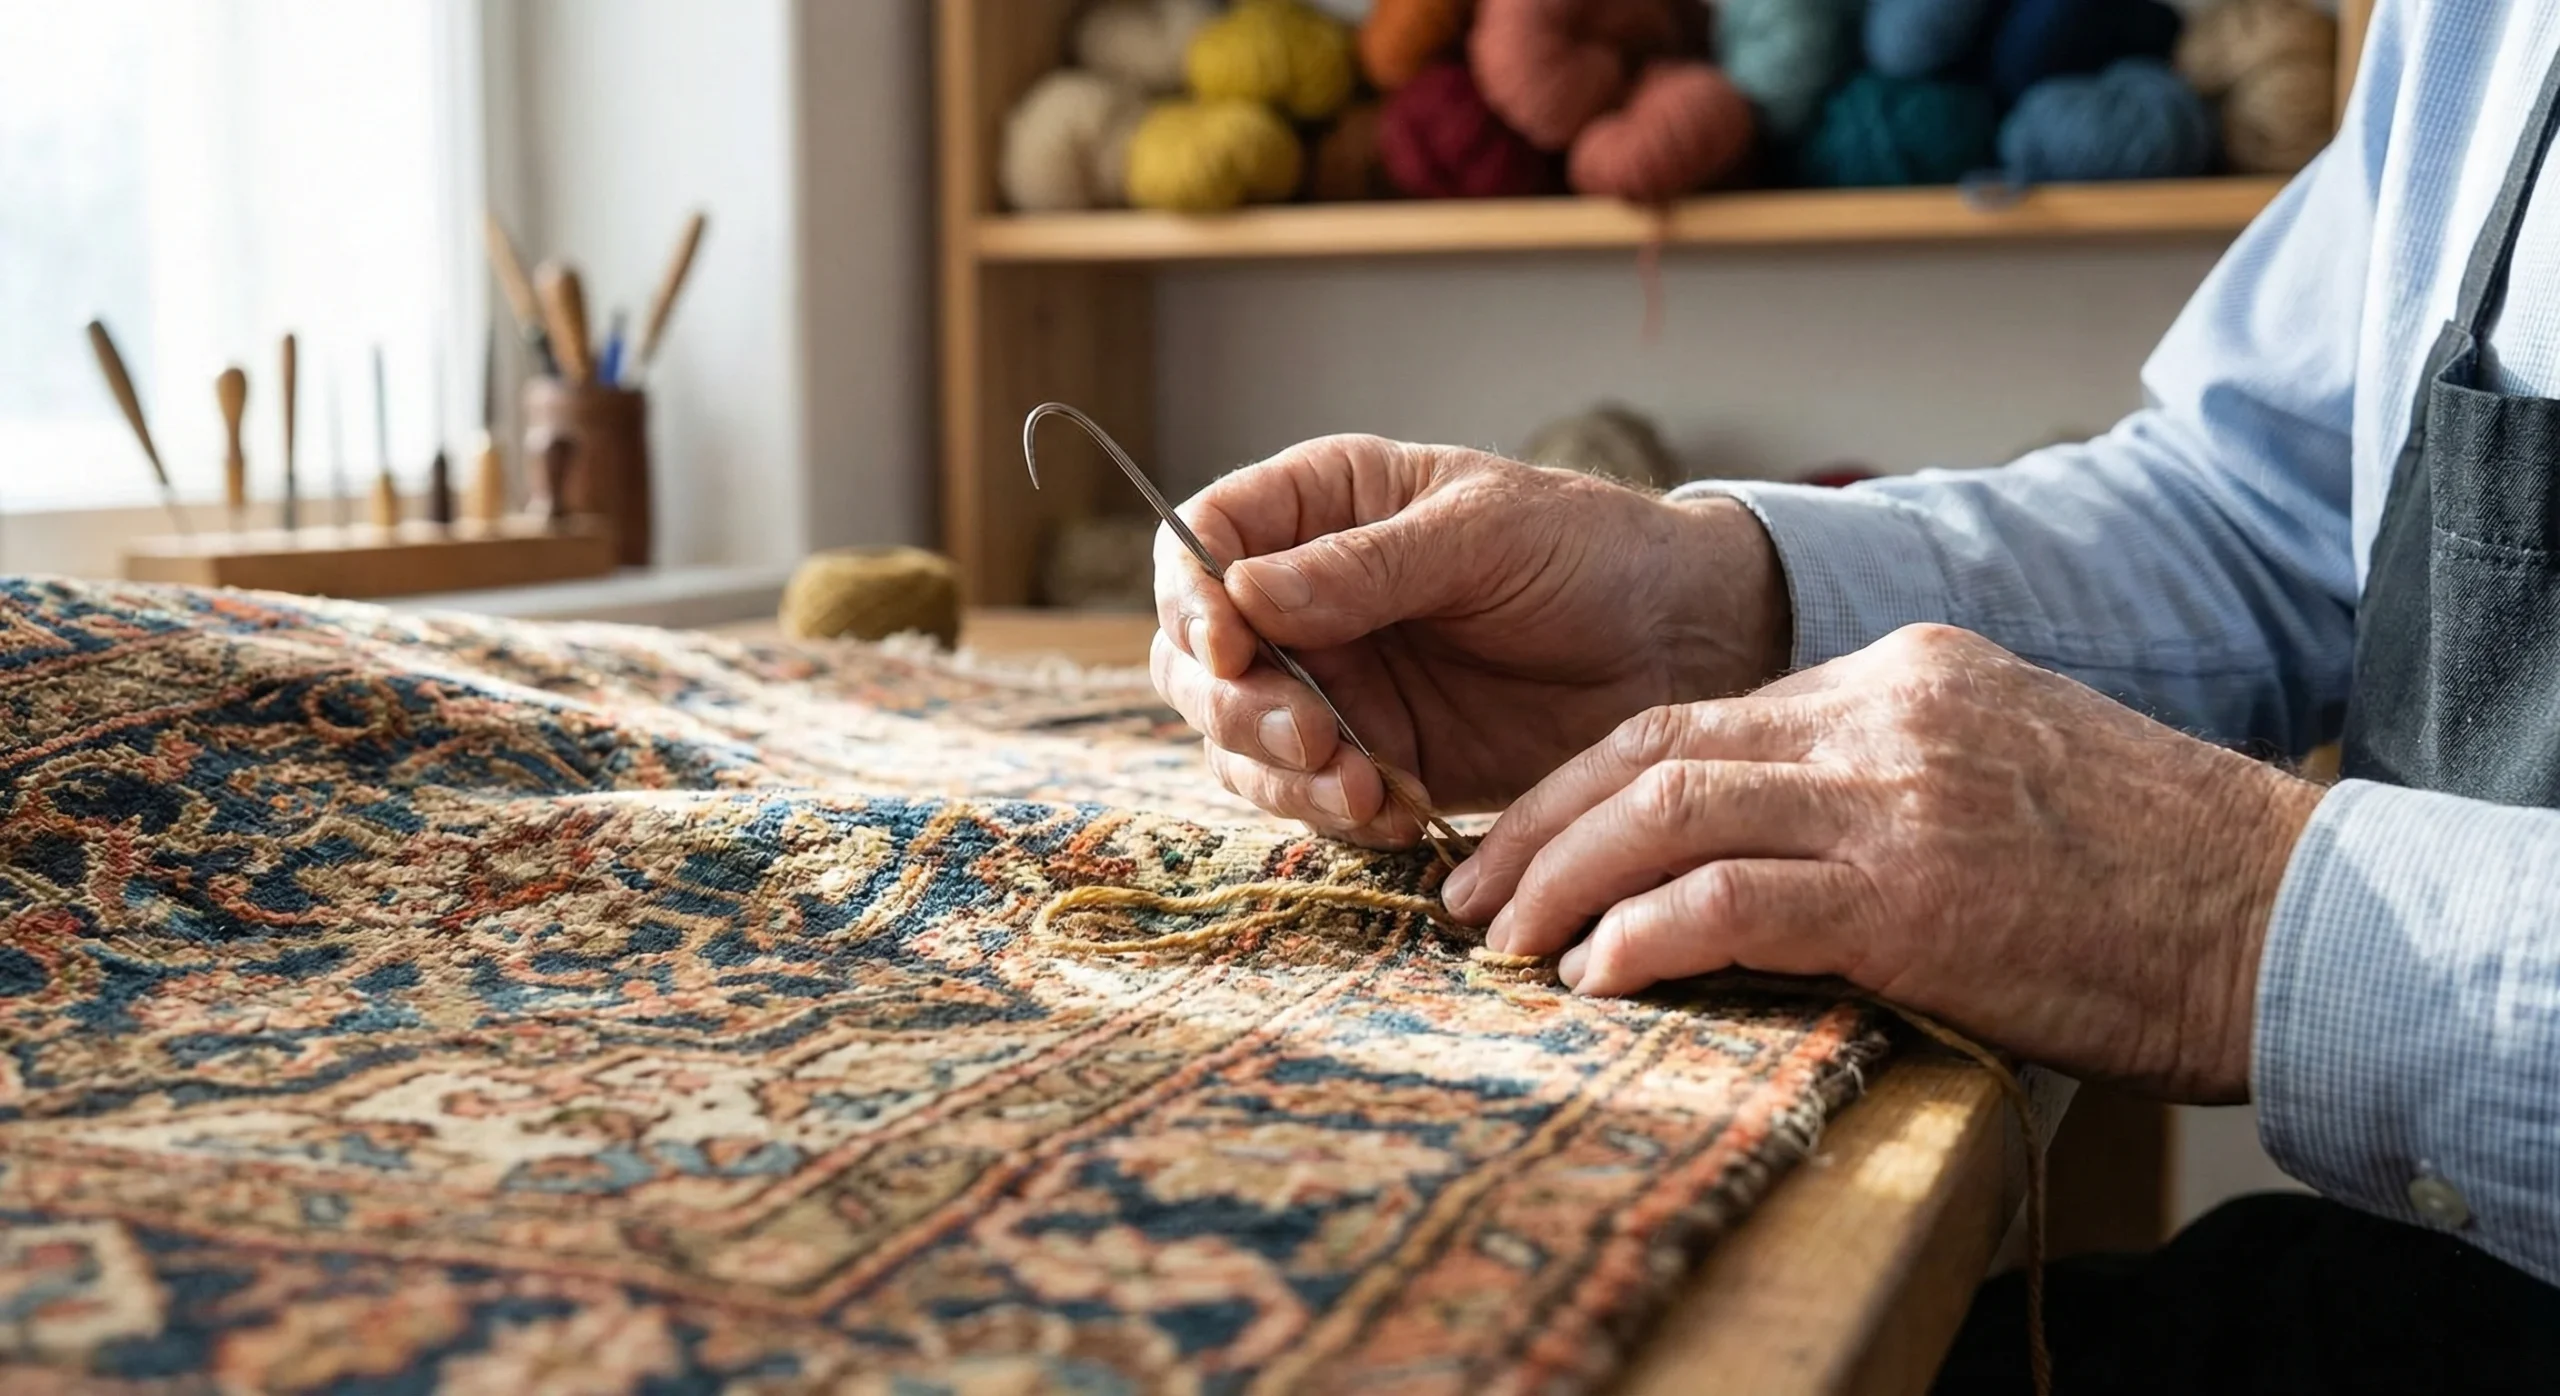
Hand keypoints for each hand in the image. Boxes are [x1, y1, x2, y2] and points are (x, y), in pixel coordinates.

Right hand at [1152, 436, 1788, 844]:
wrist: (1679, 643)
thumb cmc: (1587, 551)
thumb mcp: (1482, 534)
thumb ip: (1365, 567)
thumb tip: (1244, 591)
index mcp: (1321, 506)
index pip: (1201, 542)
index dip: (1192, 599)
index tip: (1232, 648)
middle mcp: (1306, 596)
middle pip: (1197, 656)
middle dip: (1236, 706)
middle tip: (1313, 737)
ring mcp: (1335, 681)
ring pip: (1239, 739)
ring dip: (1280, 774)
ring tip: (1363, 790)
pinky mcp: (1373, 756)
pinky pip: (1310, 797)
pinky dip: (1336, 814)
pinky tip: (1399, 810)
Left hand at [1441, 623, 2326, 1100]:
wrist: (2281, 914)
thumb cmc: (2145, 869)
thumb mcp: (2002, 767)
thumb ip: (1882, 773)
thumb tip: (1764, 838)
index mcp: (1901, 669)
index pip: (1695, 714)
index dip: (1588, 781)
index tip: (1524, 841)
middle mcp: (1884, 711)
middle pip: (1653, 746)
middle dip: (1540, 824)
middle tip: (1469, 894)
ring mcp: (1898, 794)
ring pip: (1671, 809)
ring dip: (1563, 880)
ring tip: (1505, 944)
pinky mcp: (1915, 891)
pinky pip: (1733, 899)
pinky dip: (1645, 933)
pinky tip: (1597, 977)